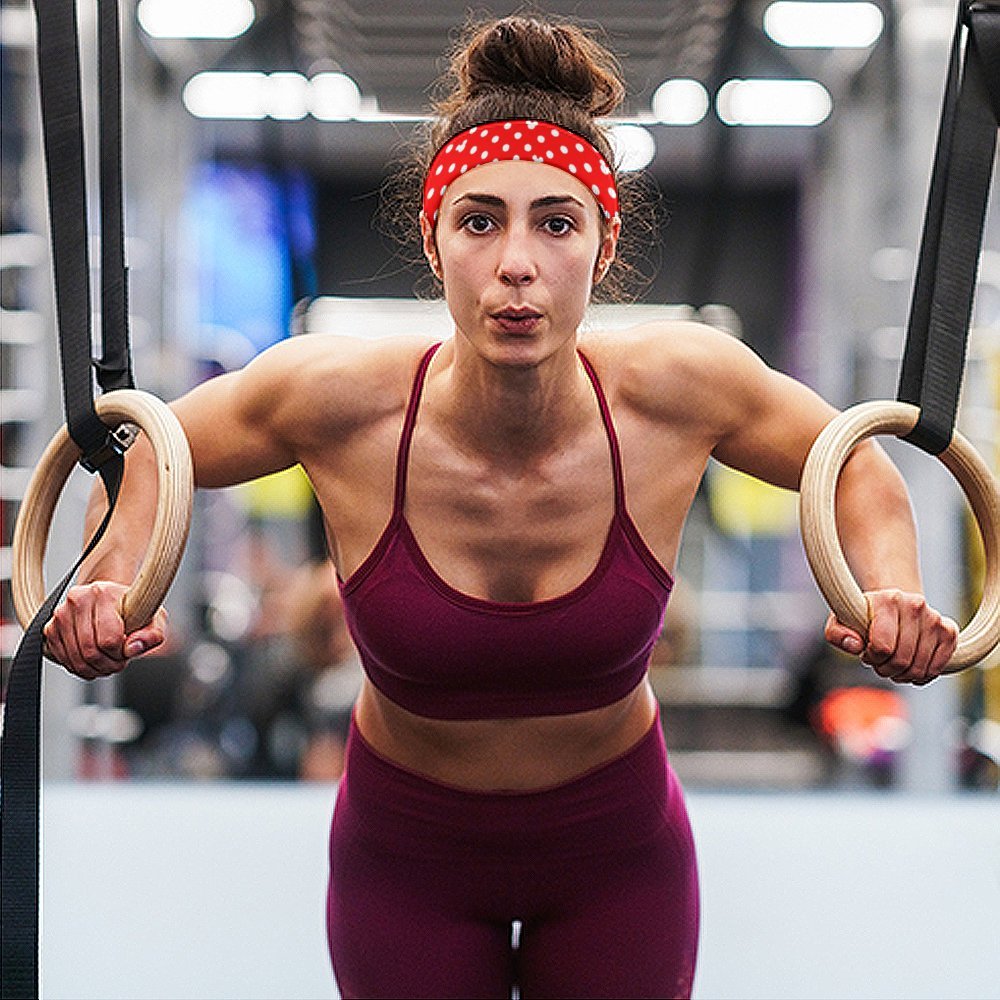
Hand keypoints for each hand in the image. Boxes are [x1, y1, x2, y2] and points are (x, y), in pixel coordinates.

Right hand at [42, 581, 167, 680]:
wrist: (110, 601)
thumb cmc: (132, 610)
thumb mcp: (153, 619)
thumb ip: (152, 635)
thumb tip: (133, 648)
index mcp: (103, 593)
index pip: (109, 639)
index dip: (121, 654)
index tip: (127, 650)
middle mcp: (77, 600)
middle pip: (91, 652)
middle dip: (109, 665)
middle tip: (119, 661)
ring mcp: (60, 614)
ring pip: (76, 660)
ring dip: (95, 669)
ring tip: (108, 661)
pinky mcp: (50, 629)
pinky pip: (64, 661)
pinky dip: (80, 668)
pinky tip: (93, 660)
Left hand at [825, 588, 958, 684]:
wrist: (894, 606)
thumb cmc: (864, 618)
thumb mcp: (841, 622)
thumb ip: (837, 634)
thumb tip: (855, 645)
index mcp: (887, 600)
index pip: (882, 646)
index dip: (872, 658)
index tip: (867, 652)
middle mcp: (915, 605)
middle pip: (901, 659)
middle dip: (886, 669)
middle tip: (880, 662)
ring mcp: (935, 619)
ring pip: (920, 668)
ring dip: (903, 675)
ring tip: (893, 664)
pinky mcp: (949, 632)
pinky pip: (937, 668)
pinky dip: (922, 676)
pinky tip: (910, 667)